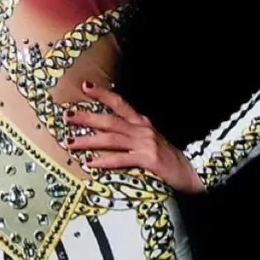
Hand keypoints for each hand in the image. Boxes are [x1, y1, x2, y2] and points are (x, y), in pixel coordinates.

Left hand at [64, 80, 205, 193]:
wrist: (192, 172)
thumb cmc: (168, 160)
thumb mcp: (150, 142)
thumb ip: (132, 137)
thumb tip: (108, 136)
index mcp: (142, 123)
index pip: (119, 104)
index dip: (102, 95)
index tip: (85, 87)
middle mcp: (142, 129)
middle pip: (110, 120)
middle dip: (86, 118)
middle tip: (66, 115)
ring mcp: (145, 144)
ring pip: (112, 139)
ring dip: (89, 140)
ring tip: (71, 142)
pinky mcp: (148, 160)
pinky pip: (122, 159)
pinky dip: (105, 160)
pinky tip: (91, 163)